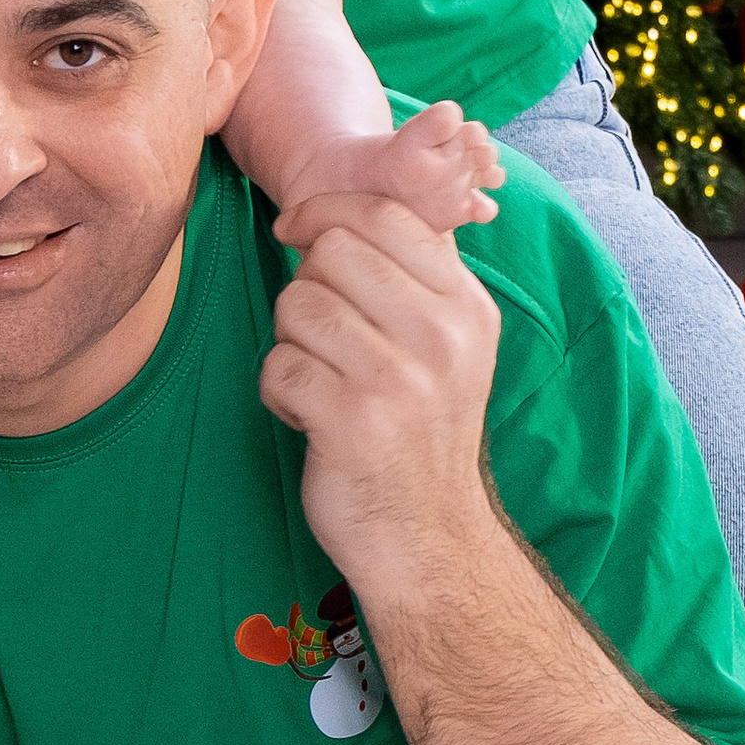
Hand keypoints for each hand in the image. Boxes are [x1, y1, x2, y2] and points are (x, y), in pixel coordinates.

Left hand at [257, 190, 503, 593]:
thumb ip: (417, 276)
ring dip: (292, 345)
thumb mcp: (451, 348)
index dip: (326, 211)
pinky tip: (312, 419)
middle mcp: (440, 337)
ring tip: (323, 382)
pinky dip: (280, 393)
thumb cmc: (423, 432)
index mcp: (467, 308)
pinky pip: (278, 367)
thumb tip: (355, 204)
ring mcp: (397, 379)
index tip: (297, 229)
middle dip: (307, 288)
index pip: (386, 215)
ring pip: (297, 306)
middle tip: (324, 337)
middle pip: (331, 252)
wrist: (429, 539)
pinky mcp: (349, 421)